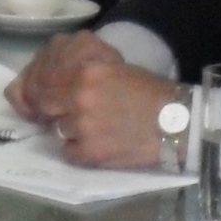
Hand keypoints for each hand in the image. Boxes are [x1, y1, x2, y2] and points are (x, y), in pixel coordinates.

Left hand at [8, 39, 179, 164]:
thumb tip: (53, 86)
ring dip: (71, 131)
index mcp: (85, 70)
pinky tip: (99, 145)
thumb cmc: (148, 93)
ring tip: (95, 130)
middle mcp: (79, 95)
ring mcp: (83, 124)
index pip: (45, 80)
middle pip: (46, 105)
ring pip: (58, 130)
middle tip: (71, 115)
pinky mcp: (90, 151)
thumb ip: (81, 74)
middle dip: (54, 110)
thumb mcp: (113, 68)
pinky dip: (79, 151)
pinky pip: (68, 152)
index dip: (44, 91)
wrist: (175, 122)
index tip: (50, 99)